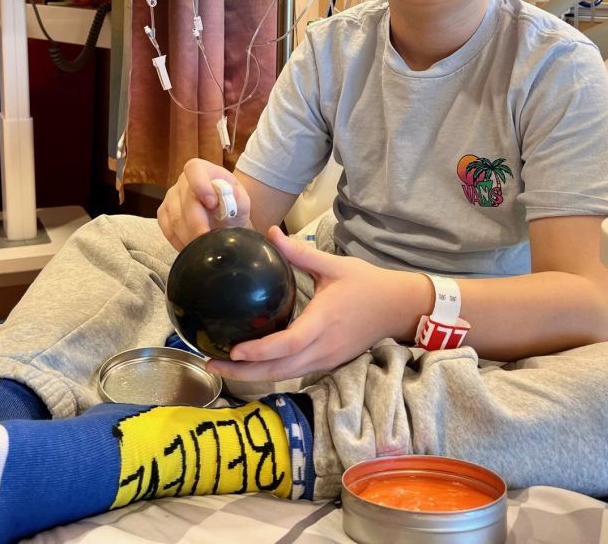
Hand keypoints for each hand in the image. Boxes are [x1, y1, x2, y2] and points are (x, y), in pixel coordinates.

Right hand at [157, 158, 250, 251]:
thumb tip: (230, 195)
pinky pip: (167, 229)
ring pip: (174, 219)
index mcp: (204, 170)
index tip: (212, 204)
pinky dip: (179, 242)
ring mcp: (171, 197)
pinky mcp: (164, 214)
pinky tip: (191, 247)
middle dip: (197, 224)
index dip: (200, 185)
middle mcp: (183, 181)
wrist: (224, 218)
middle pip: (184, 201)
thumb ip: (238, 198)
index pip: (194, 169)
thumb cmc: (232, 206)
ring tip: (203, 247)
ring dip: (189, 236)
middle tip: (208, 241)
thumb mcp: (242, 202)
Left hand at [206, 227, 427, 381]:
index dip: (260, 352)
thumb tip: (270, 233)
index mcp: (323, 322)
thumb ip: (299, 253)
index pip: (288, 345)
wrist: (398, 307)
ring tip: (220, 366)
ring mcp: (326, 360)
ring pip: (285, 375)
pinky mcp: (328, 363)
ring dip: (253, 375)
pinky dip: (270, 371)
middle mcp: (323, 348)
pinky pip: (294, 372)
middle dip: (242, 372)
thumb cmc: (367, 283)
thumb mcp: (334, 265)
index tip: (233, 350)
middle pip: (279, 370)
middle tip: (209, 364)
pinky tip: (250, 364)